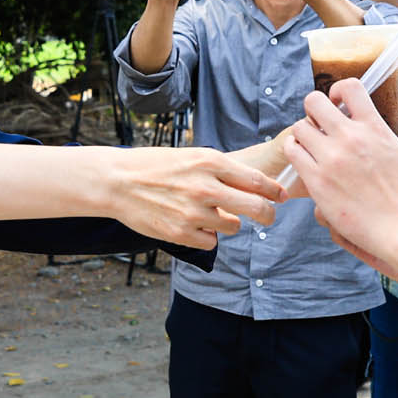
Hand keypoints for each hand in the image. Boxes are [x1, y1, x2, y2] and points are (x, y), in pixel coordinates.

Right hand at [104, 147, 281, 249]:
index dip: (274, 191)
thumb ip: (222, 170)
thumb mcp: (192, 156)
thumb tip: (255, 184)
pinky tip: (192, 224)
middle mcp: (206, 187)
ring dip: (229, 224)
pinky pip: (211, 241)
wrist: (117, 181)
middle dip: (267, 214)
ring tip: (211, 214)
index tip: (281, 196)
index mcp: (210, 162)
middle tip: (268, 216)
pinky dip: (207, 235)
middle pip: (256, 208)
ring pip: (233, 227)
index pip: (257, 180)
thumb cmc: (155, 165)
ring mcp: (193, 212)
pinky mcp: (181, 233)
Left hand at [284, 79, 397, 273]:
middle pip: (314, 101)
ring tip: (311, 146)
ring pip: (299, 126)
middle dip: (314, 110)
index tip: (336, 103)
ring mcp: (332, 158)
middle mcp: (351, 138)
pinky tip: (304, 158)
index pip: (350, 87)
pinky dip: (295, 150)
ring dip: (303, 133)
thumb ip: (377, 129)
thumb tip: (364, 115)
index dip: (337, 91)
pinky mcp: (317, 179)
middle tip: (318, 125)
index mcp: (374, 127)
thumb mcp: (396, 150)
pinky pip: (293, 150)